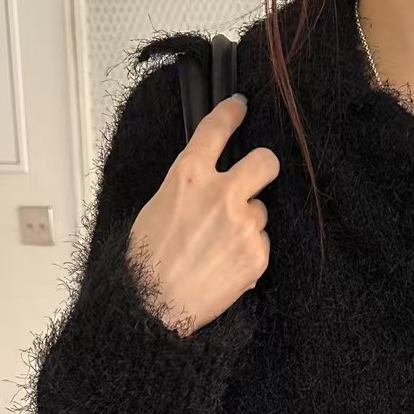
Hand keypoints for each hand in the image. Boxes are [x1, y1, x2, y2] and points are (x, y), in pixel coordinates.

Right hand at [127, 92, 278, 333]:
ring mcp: (243, 224)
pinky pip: (261, 243)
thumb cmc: (148, 261)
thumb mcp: (158, 205)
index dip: (233, 113)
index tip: (240, 107)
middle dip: (264, 166)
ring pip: (260, 211)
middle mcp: (221, 193)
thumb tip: (206, 179)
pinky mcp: (256, 254)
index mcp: (189, 175)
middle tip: (256, 176)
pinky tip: (224, 264)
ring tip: (218, 245)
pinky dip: (248, 252)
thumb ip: (188, 185)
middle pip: (265, 162)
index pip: (218, 128)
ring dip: (247, 223)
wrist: (157, 305)